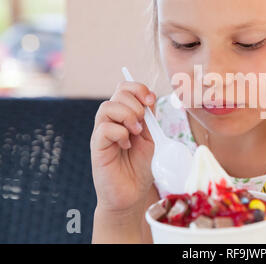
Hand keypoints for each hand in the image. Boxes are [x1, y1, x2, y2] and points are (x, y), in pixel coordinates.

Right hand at [90, 81, 156, 214]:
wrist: (131, 195)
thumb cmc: (139, 168)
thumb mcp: (150, 139)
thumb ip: (149, 119)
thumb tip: (150, 97)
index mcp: (124, 116)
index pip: (124, 89)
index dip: (138, 88)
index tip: (151, 100)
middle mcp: (111, 121)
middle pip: (117, 93)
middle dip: (136, 104)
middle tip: (143, 125)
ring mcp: (102, 133)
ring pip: (107, 107)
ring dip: (128, 116)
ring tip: (136, 133)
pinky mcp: (97, 147)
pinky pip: (104, 128)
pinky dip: (120, 133)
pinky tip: (125, 145)